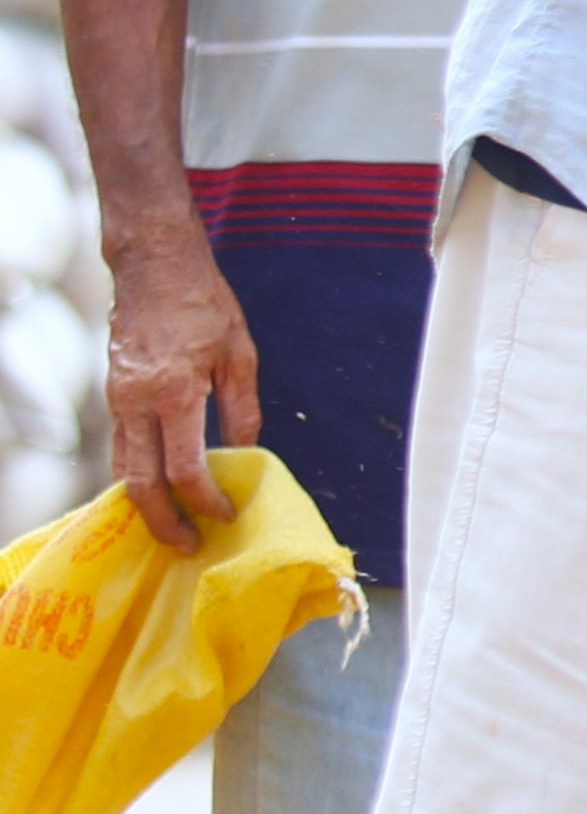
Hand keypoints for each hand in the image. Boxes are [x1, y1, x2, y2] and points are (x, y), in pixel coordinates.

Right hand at [104, 240, 256, 552]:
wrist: (153, 267)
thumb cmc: (203, 304)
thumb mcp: (240, 353)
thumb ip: (242, 407)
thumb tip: (247, 453)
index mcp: (173, 392)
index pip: (184, 468)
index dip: (205, 500)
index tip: (227, 514)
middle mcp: (136, 402)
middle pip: (139, 483)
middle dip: (163, 522)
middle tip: (190, 545)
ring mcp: (117, 401)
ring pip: (121, 470)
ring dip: (145, 506)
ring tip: (175, 528)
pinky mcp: (113, 397)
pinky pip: (120, 450)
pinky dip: (136, 477)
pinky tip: (158, 492)